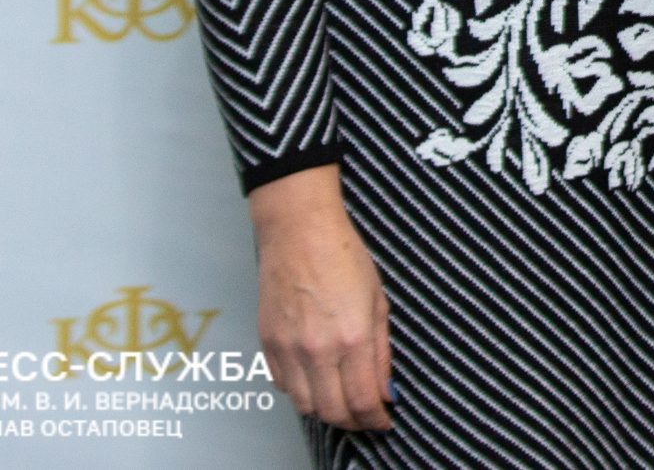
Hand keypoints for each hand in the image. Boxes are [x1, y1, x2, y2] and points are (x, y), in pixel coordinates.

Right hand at [249, 166, 391, 431]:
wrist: (300, 231)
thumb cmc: (343, 256)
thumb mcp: (378, 301)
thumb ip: (381, 351)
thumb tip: (385, 390)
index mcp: (352, 337)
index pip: (362, 402)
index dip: (375, 420)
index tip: (383, 420)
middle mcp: (317, 349)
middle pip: (333, 412)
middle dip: (353, 422)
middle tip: (366, 417)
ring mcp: (288, 348)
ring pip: (305, 405)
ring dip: (326, 410)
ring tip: (343, 400)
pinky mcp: (267, 343)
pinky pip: (283, 384)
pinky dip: (302, 391)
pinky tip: (317, 379)